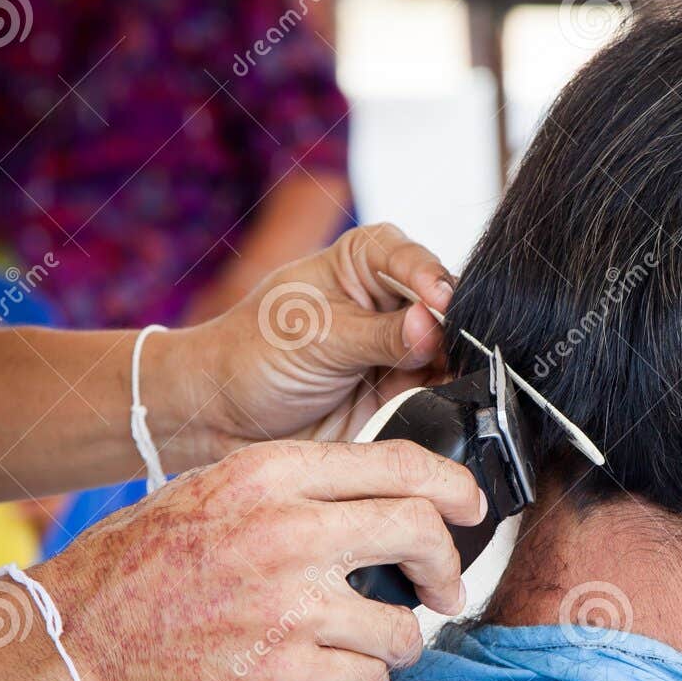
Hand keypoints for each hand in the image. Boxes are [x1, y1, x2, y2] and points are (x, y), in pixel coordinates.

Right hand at [28, 439, 483, 680]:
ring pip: (405, 623)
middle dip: (448, 565)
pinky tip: (334, 673)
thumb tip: (382, 496)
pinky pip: (372, 678)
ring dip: (400, 639)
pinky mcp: (287, 675)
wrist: (68, 645)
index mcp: (270, 477)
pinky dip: (365, 680)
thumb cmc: (135, 568)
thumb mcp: (213, 492)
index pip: (399, 464)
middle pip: (420, 532)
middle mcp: (288, 533)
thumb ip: (296, 489)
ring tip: (369, 642)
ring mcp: (291, 607)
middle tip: (444, 588)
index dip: (452, 487)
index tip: (469, 509)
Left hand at [161, 224, 458, 464]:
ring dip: (454, 372)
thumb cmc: (253, 356)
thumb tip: (433, 325)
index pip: (415, 261)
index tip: (440, 306)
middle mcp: (393, 301)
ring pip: (454, 355)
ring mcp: (406, 349)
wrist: (226, 419)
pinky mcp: (409, 393)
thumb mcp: (315, 338)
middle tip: (446, 355)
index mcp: (366, 261)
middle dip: (453, 333)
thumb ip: (380, 335)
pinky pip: (444, 395)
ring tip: (441, 385)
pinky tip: (442, 406)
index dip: (432, 283)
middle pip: (449, 309)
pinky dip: (447, 402)